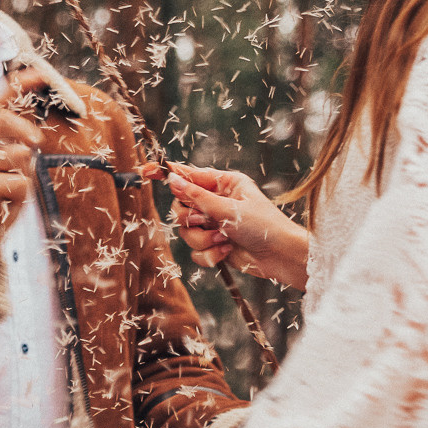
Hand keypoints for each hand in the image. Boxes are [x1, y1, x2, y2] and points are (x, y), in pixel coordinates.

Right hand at [0, 74, 43, 263]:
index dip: (19, 86)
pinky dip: (20, 196)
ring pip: (18, 157)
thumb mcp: (9, 167)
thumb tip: (31, 141)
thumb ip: (16, 148)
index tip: (41, 72)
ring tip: (7, 192)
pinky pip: (18, 182)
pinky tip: (2, 204)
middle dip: (24, 130)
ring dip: (24, 178)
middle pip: (3, 120)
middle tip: (35, 142)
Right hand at [156, 164, 310, 290]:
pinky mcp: (214, 245)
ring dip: (203, 239)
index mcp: (223, 183)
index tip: (146, 171)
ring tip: (224, 240)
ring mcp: (214, 224)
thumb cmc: (264, 226)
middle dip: (191, 219)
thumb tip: (173, 179)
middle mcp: (216, 202)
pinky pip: (195, 251)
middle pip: (180, 207)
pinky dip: (209, 254)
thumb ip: (197, 196)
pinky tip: (227, 251)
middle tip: (206, 221)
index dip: (167, 173)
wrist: (280, 257)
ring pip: (186, 232)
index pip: (188, 175)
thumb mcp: (229, 208)